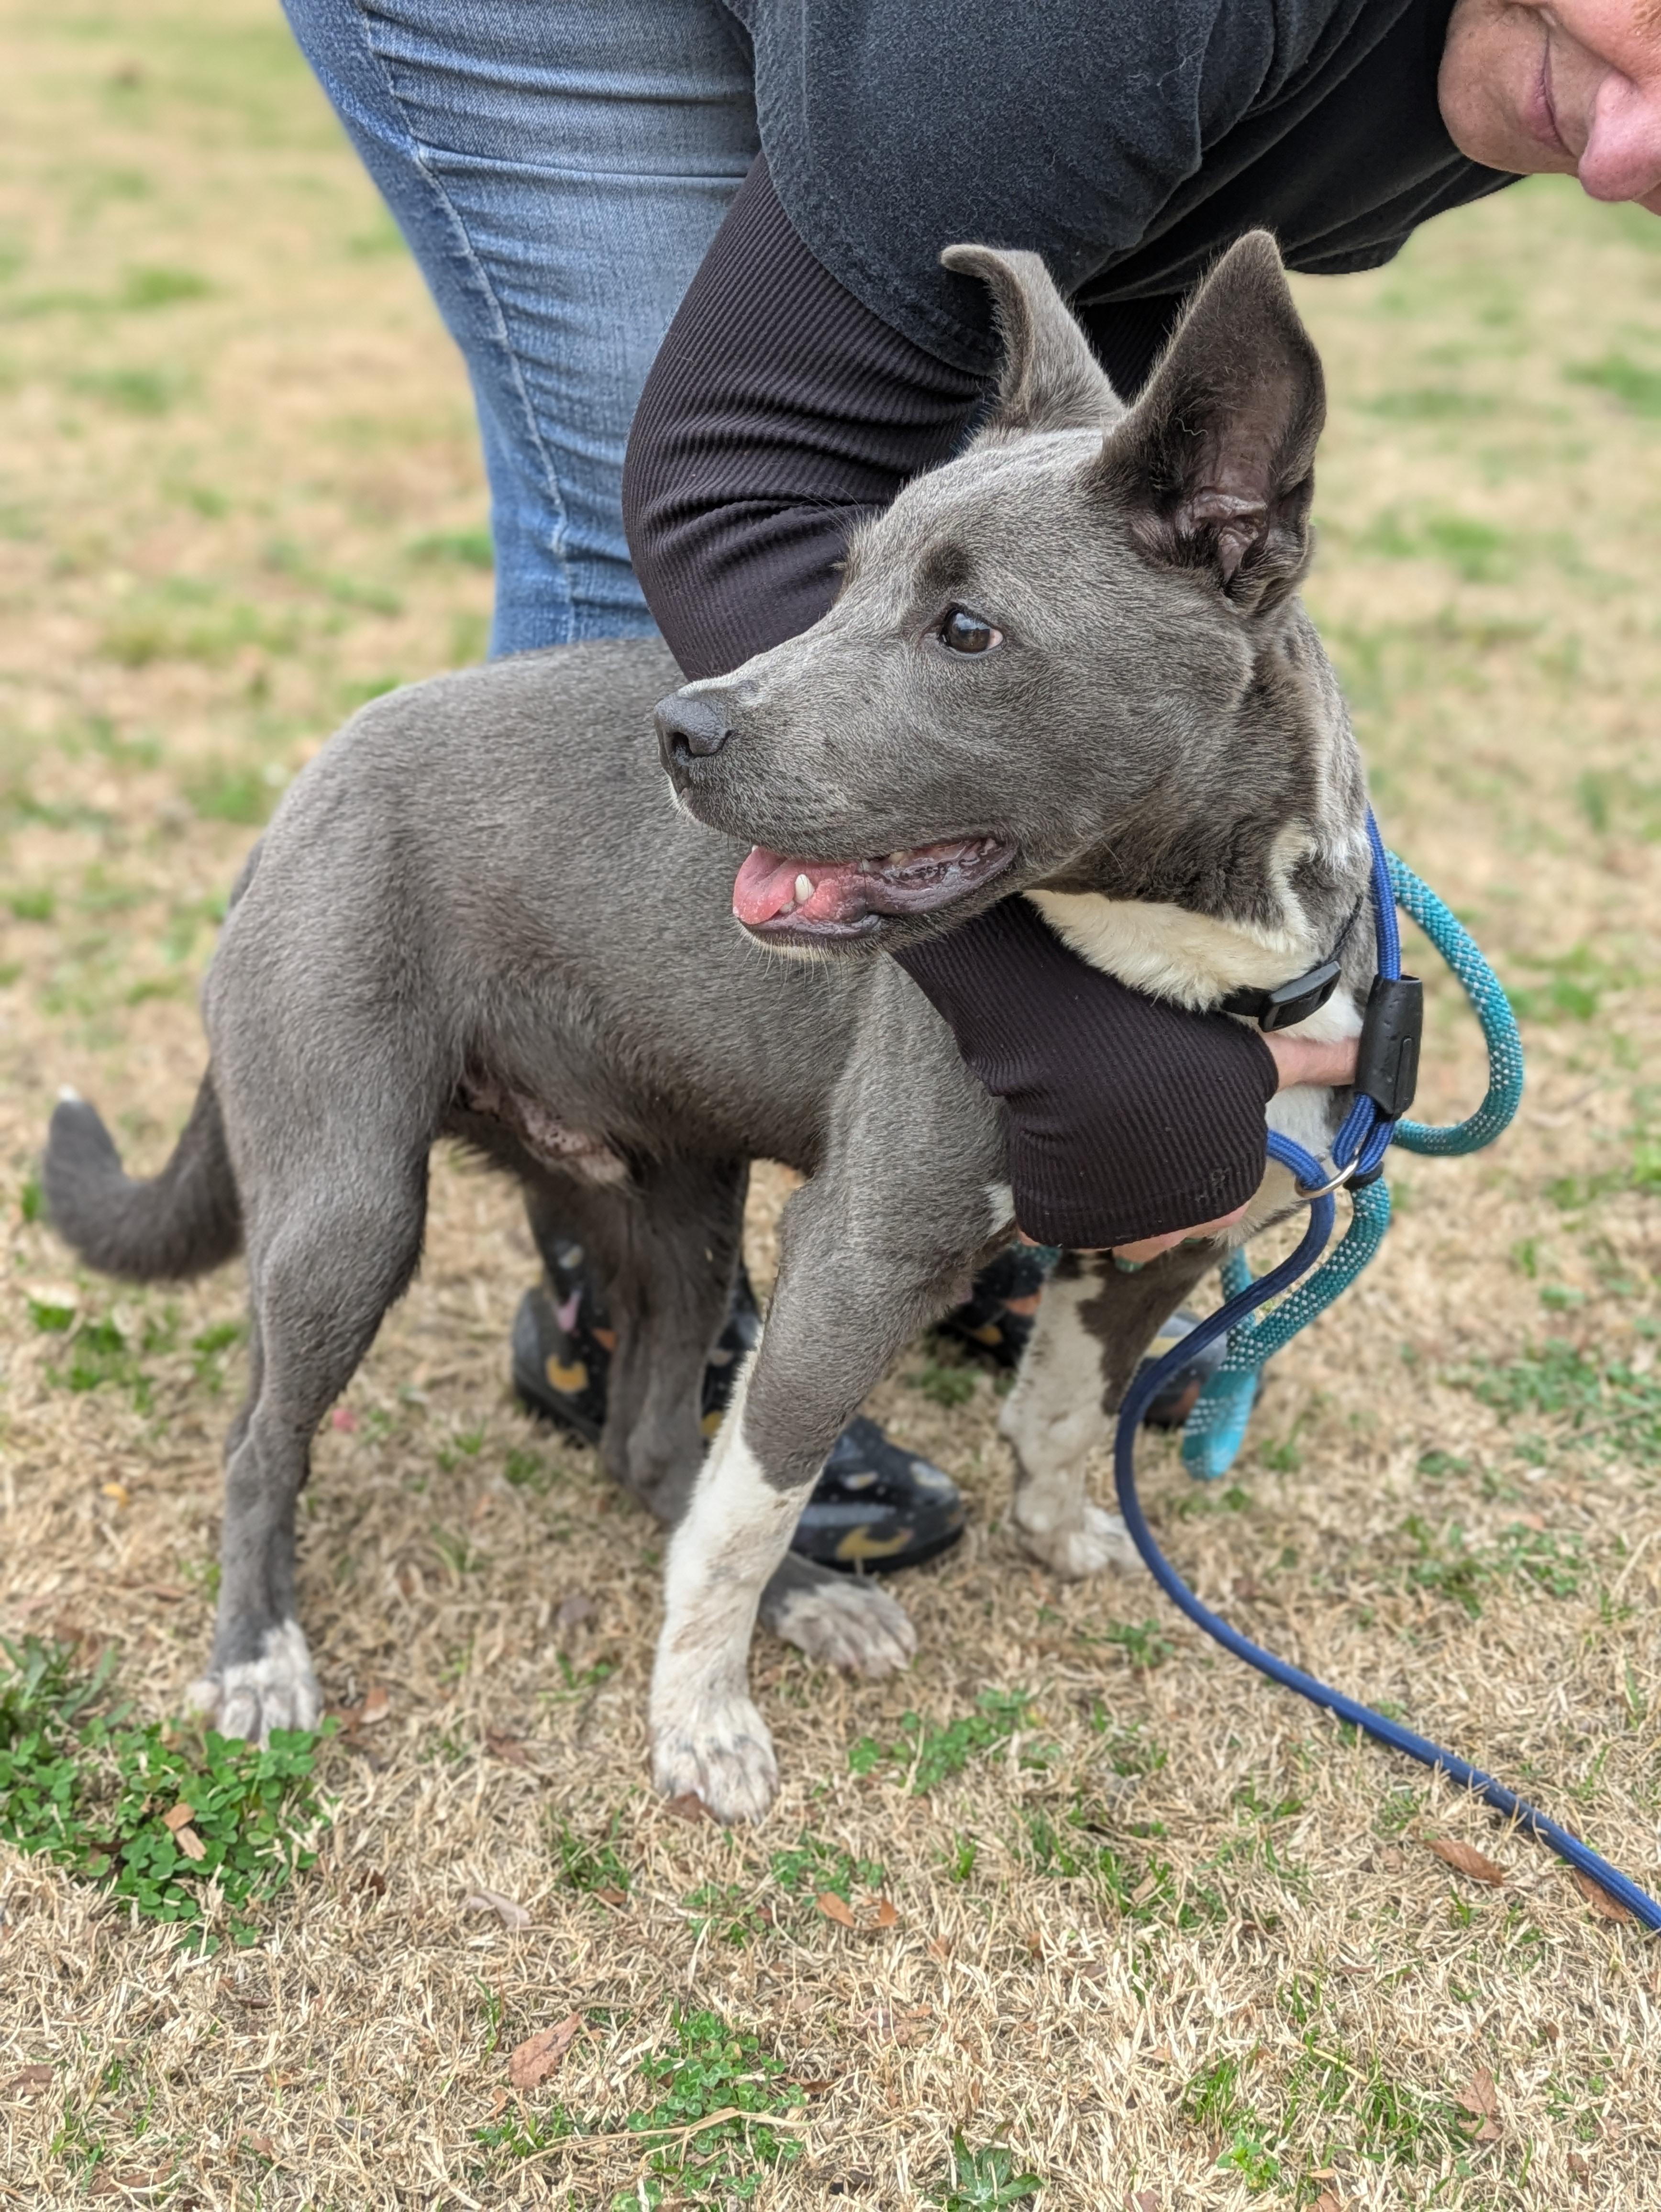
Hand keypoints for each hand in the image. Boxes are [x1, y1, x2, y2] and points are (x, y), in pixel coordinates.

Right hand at [1016, 1027, 1361, 1261]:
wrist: (1081, 1054)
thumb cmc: (1178, 1056)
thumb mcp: (1254, 1057)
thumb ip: (1311, 1064)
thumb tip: (1368, 1052)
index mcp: (1221, 1203)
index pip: (1219, 1206)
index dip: (1204, 1168)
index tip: (1187, 1133)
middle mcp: (1169, 1232)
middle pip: (1165, 1229)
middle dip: (1156, 1196)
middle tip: (1142, 1139)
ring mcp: (1107, 1232)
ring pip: (1112, 1234)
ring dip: (1110, 1208)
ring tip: (1102, 1153)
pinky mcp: (1053, 1224)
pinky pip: (1055, 1228)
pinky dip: (1057, 1207)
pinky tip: (1058, 1162)